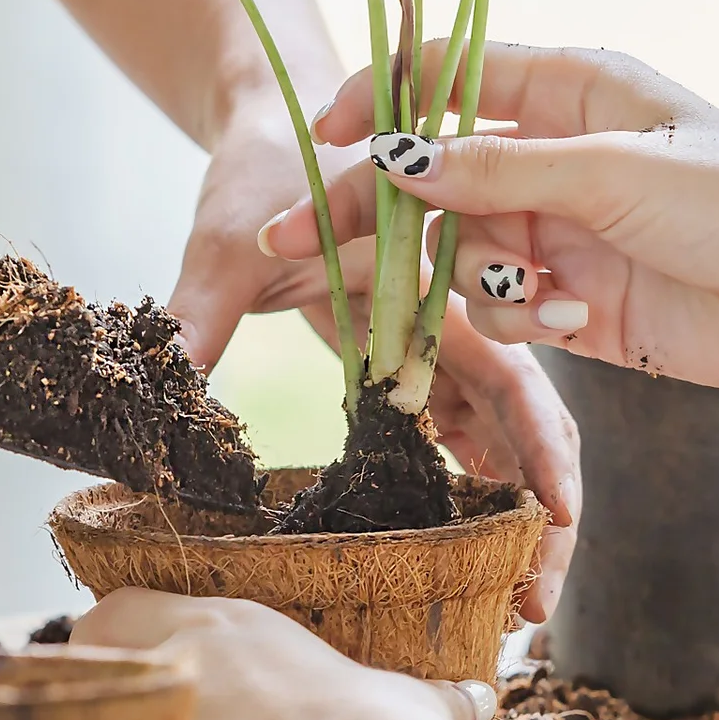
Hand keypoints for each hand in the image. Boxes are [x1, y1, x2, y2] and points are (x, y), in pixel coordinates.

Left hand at [71, 588, 491, 719]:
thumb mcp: (415, 707)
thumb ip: (435, 698)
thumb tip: (476, 695)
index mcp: (235, 626)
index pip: (131, 606)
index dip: (129, 638)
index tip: (149, 673)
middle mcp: (181, 649)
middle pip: (88, 642)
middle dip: (97, 677)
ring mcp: (152, 705)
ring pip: (73, 697)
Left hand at [171, 91, 579, 620]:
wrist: (273, 120)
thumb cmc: (257, 163)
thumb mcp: (224, 244)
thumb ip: (201, 316)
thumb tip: (163, 397)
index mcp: (430, 272)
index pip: (508, 368)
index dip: (539, 448)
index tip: (554, 521)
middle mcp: (448, 302)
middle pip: (521, 413)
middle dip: (539, 505)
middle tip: (534, 599)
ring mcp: (431, 325)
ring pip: (494, 422)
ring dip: (506, 502)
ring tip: (511, 593)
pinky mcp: (404, 342)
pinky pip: (449, 412)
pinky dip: (463, 471)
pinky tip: (463, 532)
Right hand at [264, 42, 718, 407]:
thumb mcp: (610, 170)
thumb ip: (494, 168)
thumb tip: (391, 160)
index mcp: (568, 89)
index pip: (445, 76)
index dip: (378, 99)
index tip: (323, 135)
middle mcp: (552, 154)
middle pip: (431, 175)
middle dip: (373, 210)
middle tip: (296, 241)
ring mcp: (558, 229)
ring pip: (459, 248)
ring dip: (482, 277)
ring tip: (541, 296)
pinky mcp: (569, 299)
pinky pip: (498, 305)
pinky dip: (518, 319)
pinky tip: (573, 322)